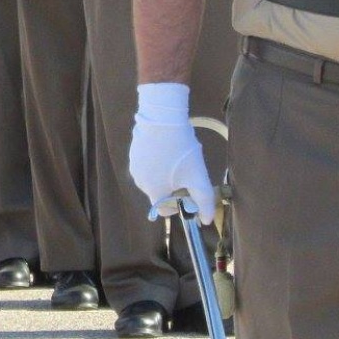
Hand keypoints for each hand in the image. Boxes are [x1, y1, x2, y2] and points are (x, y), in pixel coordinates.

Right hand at [128, 82, 215, 224]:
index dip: (179, 203)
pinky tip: (166, 146)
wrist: (162, 117)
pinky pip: (147, 163)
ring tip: (176, 155)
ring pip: (153, 177)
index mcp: (153, 192)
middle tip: (185, 169)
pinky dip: (157, 159)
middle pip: (160, 192)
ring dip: (164, 172)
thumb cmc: (181, 149)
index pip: (165, 210)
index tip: (188, 189)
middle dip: (173, 185)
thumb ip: (204, 202)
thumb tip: (205, 221)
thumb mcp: (198, 177)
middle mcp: (139, 182)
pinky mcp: (133, 151)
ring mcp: (134, 165)